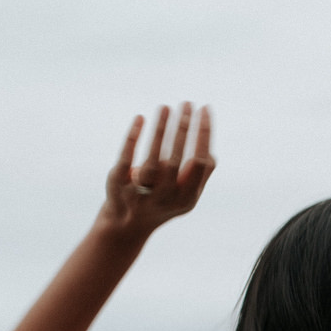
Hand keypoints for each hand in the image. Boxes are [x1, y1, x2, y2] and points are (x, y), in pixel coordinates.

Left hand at [100, 103, 213, 238]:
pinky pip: (125, 159)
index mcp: (187, 198)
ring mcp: (142, 194)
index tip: (204, 109)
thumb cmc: (160, 204)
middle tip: (186, 103)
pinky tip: (139, 118)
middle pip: (179, 160)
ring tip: (165, 106)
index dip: (204, 134)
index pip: (201, 162)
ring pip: (153, 160)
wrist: (125, 227)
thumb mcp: (183, 196)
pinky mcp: (119, 186)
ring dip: (161, 130)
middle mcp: (166, 198)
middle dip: (185, 129)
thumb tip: (211, 152)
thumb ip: (198, 177)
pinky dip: (132, 137)